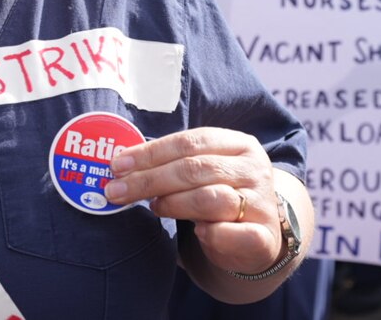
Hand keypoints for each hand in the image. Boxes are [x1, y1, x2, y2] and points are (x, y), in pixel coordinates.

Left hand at [106, 128, 280, 274]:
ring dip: (173, 203)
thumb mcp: (204, 172)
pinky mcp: (264, 236)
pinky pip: (231, 233)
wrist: (259, 238)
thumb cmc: (221, 195)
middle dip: (149, 179)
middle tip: (116, 191)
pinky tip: (196, 233)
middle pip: (195, 169)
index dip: (150, 153)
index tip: (117, 166)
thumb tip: (121, 165)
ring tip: (153, 207)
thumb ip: (173, 164)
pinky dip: (209, 233)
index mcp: (239, 144)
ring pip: (210, 198)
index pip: (189, 142)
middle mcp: (254, 169)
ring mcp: (262, 203)